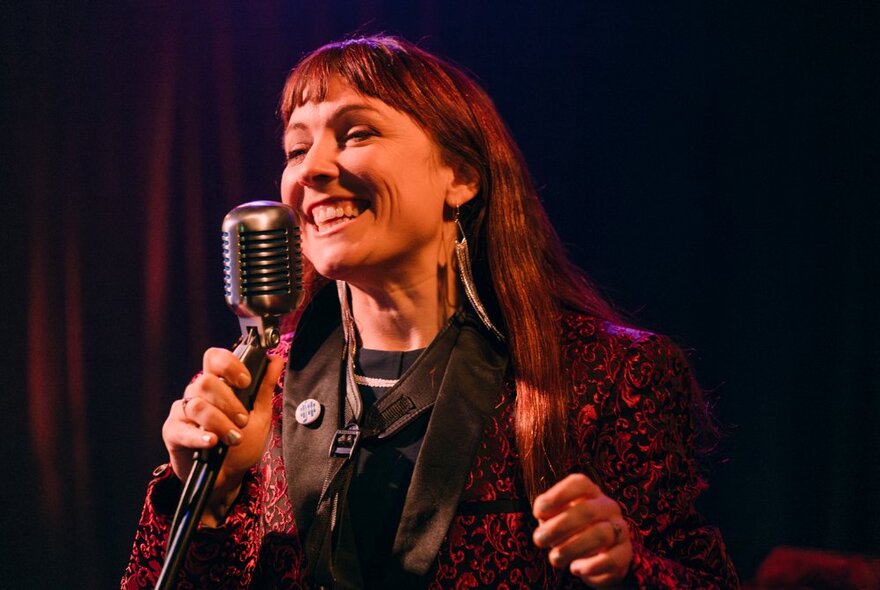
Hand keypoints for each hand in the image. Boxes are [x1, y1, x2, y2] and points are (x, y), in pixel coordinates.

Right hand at [162, 348, 283, 523]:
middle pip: (205, 381)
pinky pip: (181, 428)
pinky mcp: (173, 432)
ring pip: (196, 405)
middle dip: (229, 401)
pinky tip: (211, 441)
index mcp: (217, 384)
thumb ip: (265, 388)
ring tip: (234, 438)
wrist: (228, 477)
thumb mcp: (260, 415)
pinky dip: (198, 435)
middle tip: (243, 419)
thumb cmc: (242, 443)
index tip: (245, 381)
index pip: (213, 358)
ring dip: (220, 422)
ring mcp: (182, 412)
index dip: (228, 364)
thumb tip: (276, 360)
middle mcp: (196, 394)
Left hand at [532, 473, 632, 587]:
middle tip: (539, 540)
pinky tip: (575, 568)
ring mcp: (620, 530)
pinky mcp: (625, 554)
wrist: (597, 559)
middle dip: (558, 527)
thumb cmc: (571, 532)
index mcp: (591, 493)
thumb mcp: (556, 519)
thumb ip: (547, 514)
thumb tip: (542, 514)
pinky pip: (611, 559)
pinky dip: (590, 566)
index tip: (538, 512)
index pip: (579, 484)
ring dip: (571, 548)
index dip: (557, 495)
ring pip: (601, 534)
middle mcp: (608, 507)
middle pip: (587, 510)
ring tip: (555, 558)